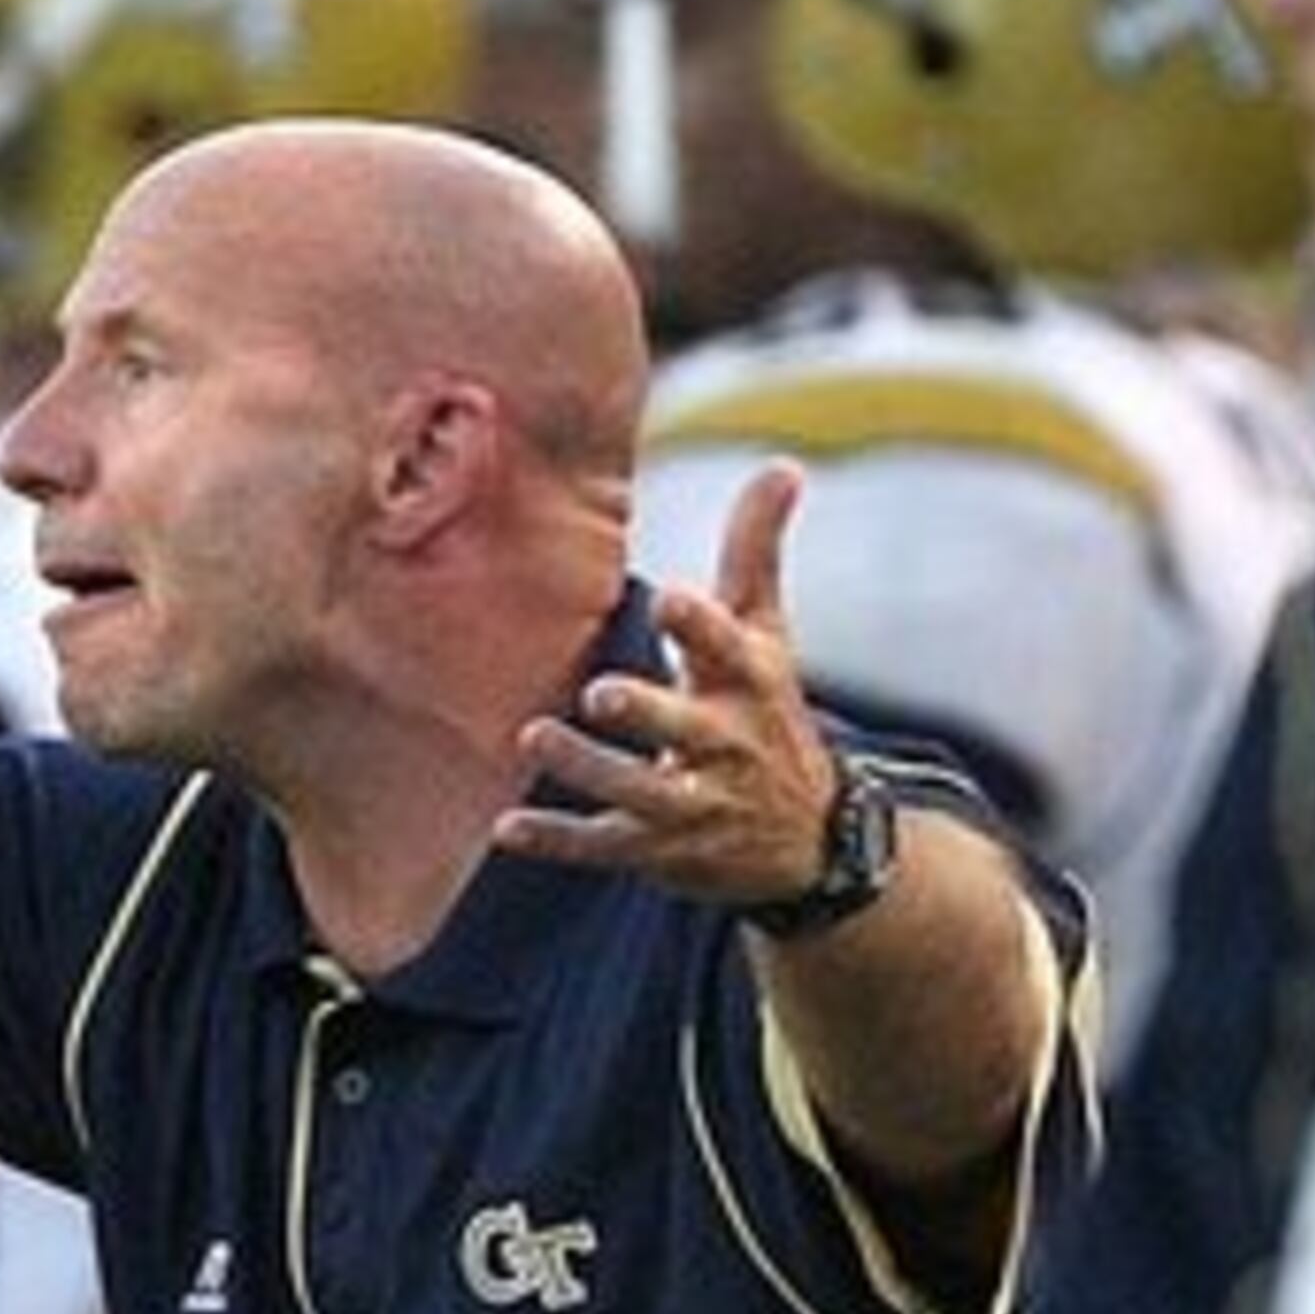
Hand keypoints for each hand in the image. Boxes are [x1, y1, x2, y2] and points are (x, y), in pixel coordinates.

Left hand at [492, 462, 839, 907]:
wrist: (808, 840)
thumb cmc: (767, 712)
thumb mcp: (768, 635)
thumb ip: (756, 553)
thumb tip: (782, 463)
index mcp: (749, 681)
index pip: (730, 648)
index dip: (701, 626)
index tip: (669, 601)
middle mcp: (724, 742)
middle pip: (685, 726)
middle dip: (647, 711)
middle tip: (602, 692)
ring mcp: (692, 803)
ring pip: (637, 789)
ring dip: (585, 767)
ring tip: (533, 737)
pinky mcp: (658, 850)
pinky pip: (603, 847)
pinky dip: (557, 839)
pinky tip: (506, 828)